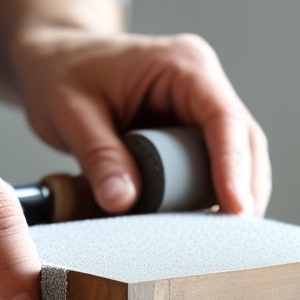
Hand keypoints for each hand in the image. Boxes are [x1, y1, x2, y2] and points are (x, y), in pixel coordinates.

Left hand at [9, 27, 270, 216]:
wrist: (54, 58)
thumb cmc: (61, 72)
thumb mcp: (69, 112)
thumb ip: (98, 156)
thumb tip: (123, 202)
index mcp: (182, 65)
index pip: (224, 119)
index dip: (234, 167)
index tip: (236, 210)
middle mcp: (202, 82)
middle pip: (245, 142)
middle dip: (243, 190)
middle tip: (233, 241)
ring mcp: (201, 106)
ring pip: (238, 157)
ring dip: (233, 196)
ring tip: (222, 241)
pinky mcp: (192, 130)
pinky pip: (216, 165)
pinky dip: (213, 195)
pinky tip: (205, 225)